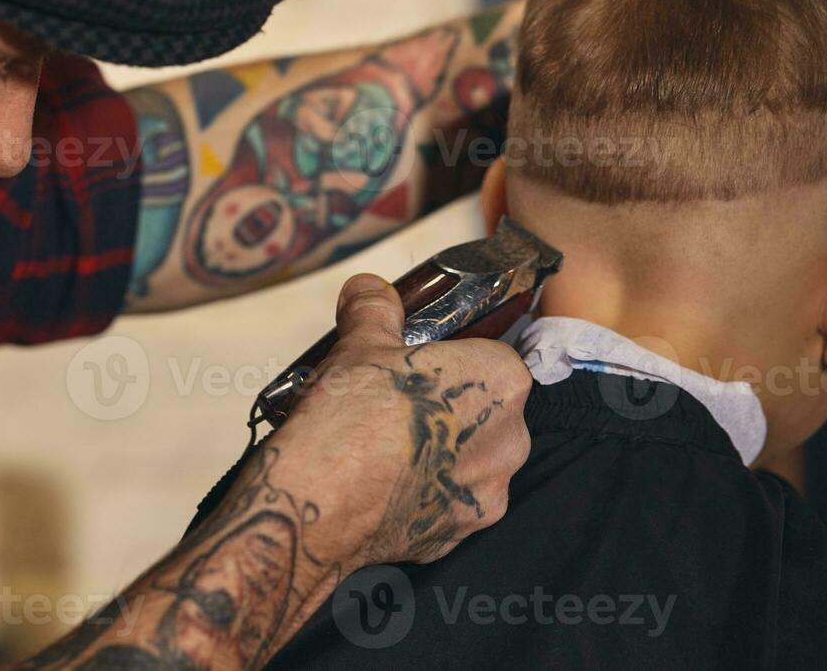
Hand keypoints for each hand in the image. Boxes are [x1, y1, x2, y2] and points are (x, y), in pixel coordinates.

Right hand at [275, 273, 532, 570]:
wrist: (316, 503)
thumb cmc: (350, 415)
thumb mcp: (360, 343)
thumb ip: (375, 309)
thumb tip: (369, 288)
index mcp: (500, 382)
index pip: (494, 356)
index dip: (454, 357)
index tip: (418, 363)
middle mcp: (510, 442)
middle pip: (485, 412)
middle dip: (446, 407)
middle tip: (396, 402)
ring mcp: (485, 496)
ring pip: (466, 462)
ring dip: (436, 452)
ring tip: (381, 445)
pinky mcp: (456, 537)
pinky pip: (444, 504)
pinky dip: (418, 493)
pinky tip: (378, 483)